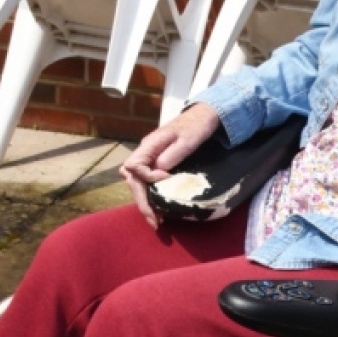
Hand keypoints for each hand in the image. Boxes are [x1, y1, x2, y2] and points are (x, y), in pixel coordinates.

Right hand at [120, 103, 221, 226]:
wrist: (204, 116)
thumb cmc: (197, 126)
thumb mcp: (188, 140)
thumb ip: (173, 154)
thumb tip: (159, 171)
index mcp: (150, 145)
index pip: (134, 166)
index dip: (147, 178)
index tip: (166, 179)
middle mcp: (145, 152)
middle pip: (133, 179)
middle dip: (142, 201)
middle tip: (155, 221)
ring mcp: (150, 157)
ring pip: (137, 182)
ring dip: (145, 201)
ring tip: (156, 219)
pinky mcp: (157, 162)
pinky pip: (147, 181)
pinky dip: (151, 196)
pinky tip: (159, 208)